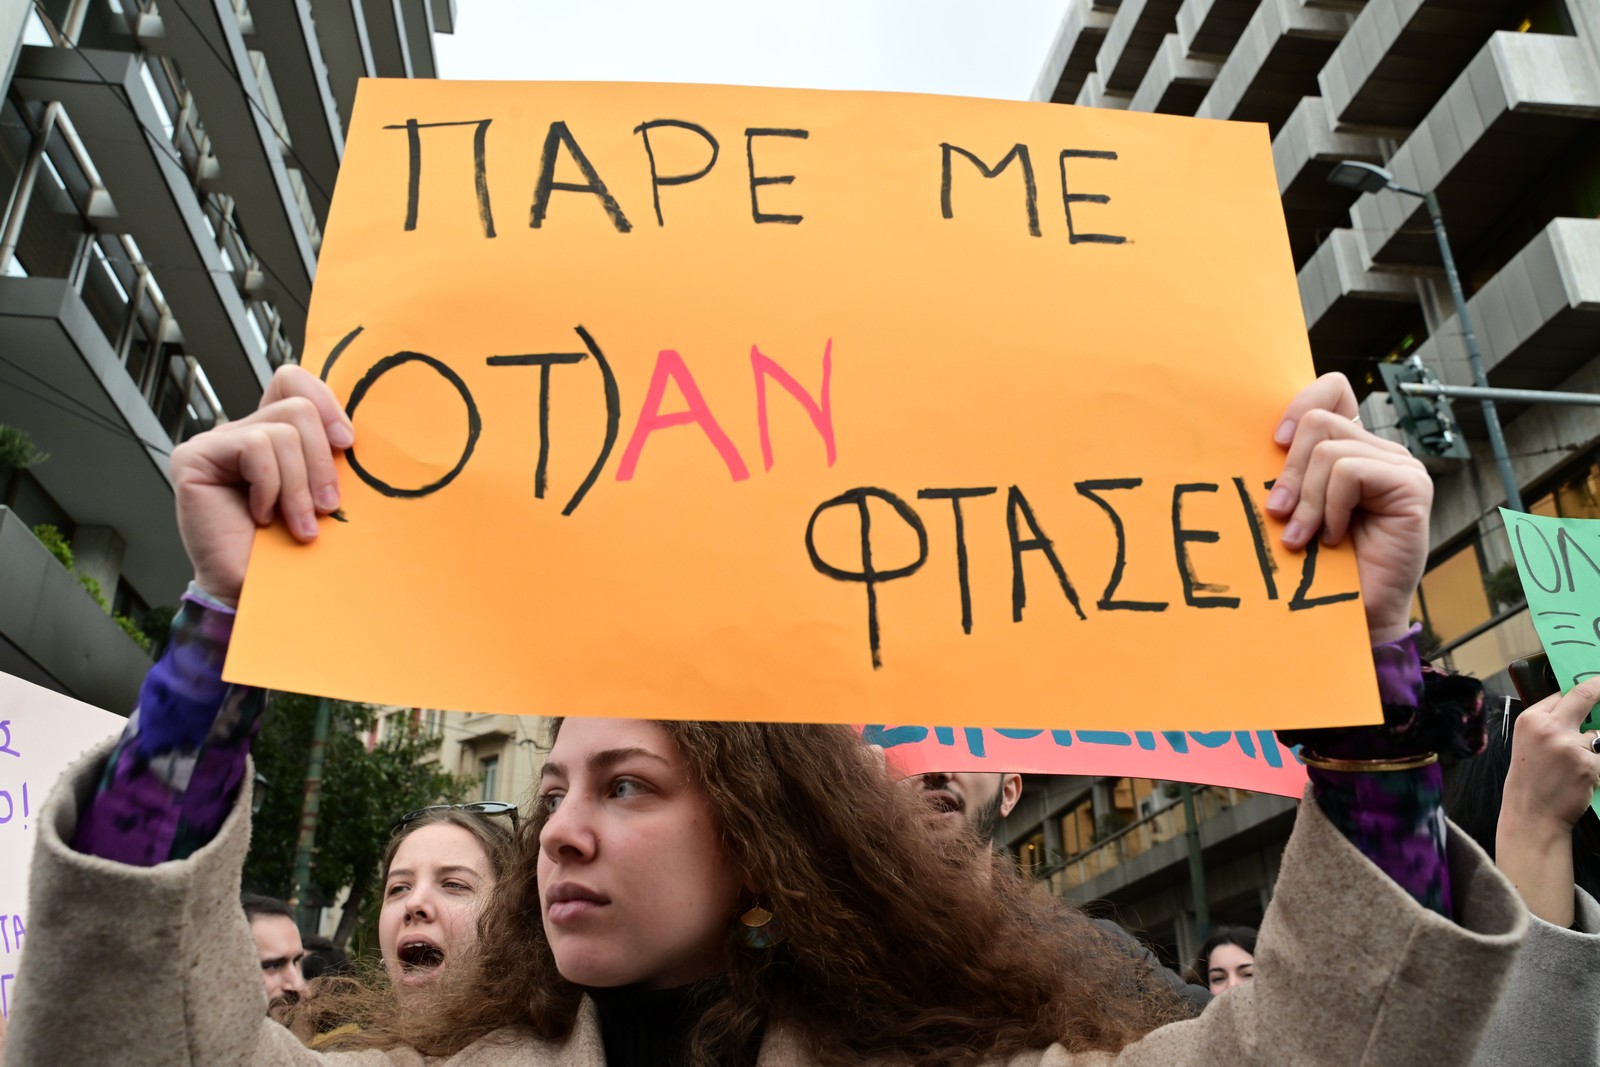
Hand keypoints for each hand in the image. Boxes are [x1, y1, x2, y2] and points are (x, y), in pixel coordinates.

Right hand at [170, 366, 353, 602]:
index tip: (347, 444)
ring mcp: (214, 443)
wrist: (255, 594)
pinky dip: (271, 487)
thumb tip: (353, 432)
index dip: (325, 401)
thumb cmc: (292, 550)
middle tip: (328, 507)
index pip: (292, 380)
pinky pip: (254, 448)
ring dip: (300, 486)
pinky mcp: (193, 458)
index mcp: (272, 434)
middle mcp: (240, 432)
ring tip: (300, 525)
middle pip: (298, 407)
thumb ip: (327, 455)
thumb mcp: (322, 492)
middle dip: (322, 462)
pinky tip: (261, 517)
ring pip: (282, 431)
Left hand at [1264, 373, 1431, 643]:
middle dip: (1289, 472)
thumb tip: (1251, 444)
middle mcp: (1380, 450)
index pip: (1333, 390)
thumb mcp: (1295, 506)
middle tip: (1278, 513)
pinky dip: (1330, 508)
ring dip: (1306, 500)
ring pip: (1327, 451)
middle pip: (1318, 423)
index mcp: (1353, 448)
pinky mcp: (1411, 486)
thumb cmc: (1319, 564)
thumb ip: (1289, 472)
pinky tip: (1334, 537)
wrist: (1353, 615)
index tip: (1272, 444)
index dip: (1298, 405)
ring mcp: (1401, 466)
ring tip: (1305, 537)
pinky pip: (1348, 473)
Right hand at [1496, 680, 1599, 924]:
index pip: (1563, 694)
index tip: (1595, 687)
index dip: (1581, 692)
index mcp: (1531, 718)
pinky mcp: (1589, 764)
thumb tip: (1580, 710)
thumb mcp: (1529, 743)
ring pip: (1598, 734)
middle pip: (1586, 695)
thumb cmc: (1530, 779)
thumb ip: (1549, 723)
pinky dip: (1596, 766)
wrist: (1532, 814)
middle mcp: (1549, 726)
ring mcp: (1570, 745)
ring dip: (1595, 747)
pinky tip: (1583, 778)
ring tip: (1575, 766)